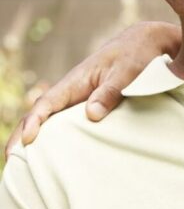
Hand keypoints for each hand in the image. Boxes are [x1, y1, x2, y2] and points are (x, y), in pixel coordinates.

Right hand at [4, 21, 181, 157]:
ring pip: (52, 120)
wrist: (146, 43)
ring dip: (37, 139)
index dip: (35, 121)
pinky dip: (57, 137)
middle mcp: (72, 91)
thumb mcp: (127, 72)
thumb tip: (91, 115)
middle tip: (12, 161)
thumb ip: (110, 92)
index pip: (47, 103)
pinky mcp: (90, 105)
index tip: (28, 140)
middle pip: (41, 114)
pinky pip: (68, 123)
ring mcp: (80, 99)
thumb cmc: (136, 55)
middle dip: (23, 135)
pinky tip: (54, 155)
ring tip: (25, 165)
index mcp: (76, 81)